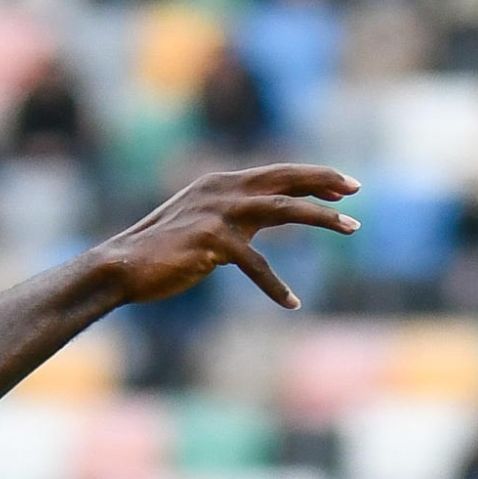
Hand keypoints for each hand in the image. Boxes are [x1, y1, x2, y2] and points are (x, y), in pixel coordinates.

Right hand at [98, 164, 361, 310]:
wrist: (120, 268)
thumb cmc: (159, 255)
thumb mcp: (202, 228)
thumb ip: (233, 224)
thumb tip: (260, 231)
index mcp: (220, 184)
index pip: (276, 174)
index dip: (312, 177)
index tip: (344, 186)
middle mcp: (221, 189)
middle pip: (285, 179)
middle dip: (324, 182)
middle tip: (357, 192)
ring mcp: (217, 212)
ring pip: (282, 209)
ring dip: (320, 218)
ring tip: (351, 228)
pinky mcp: (211, 241)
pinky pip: (255, 264)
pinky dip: (274, 286)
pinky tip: (291, 304)